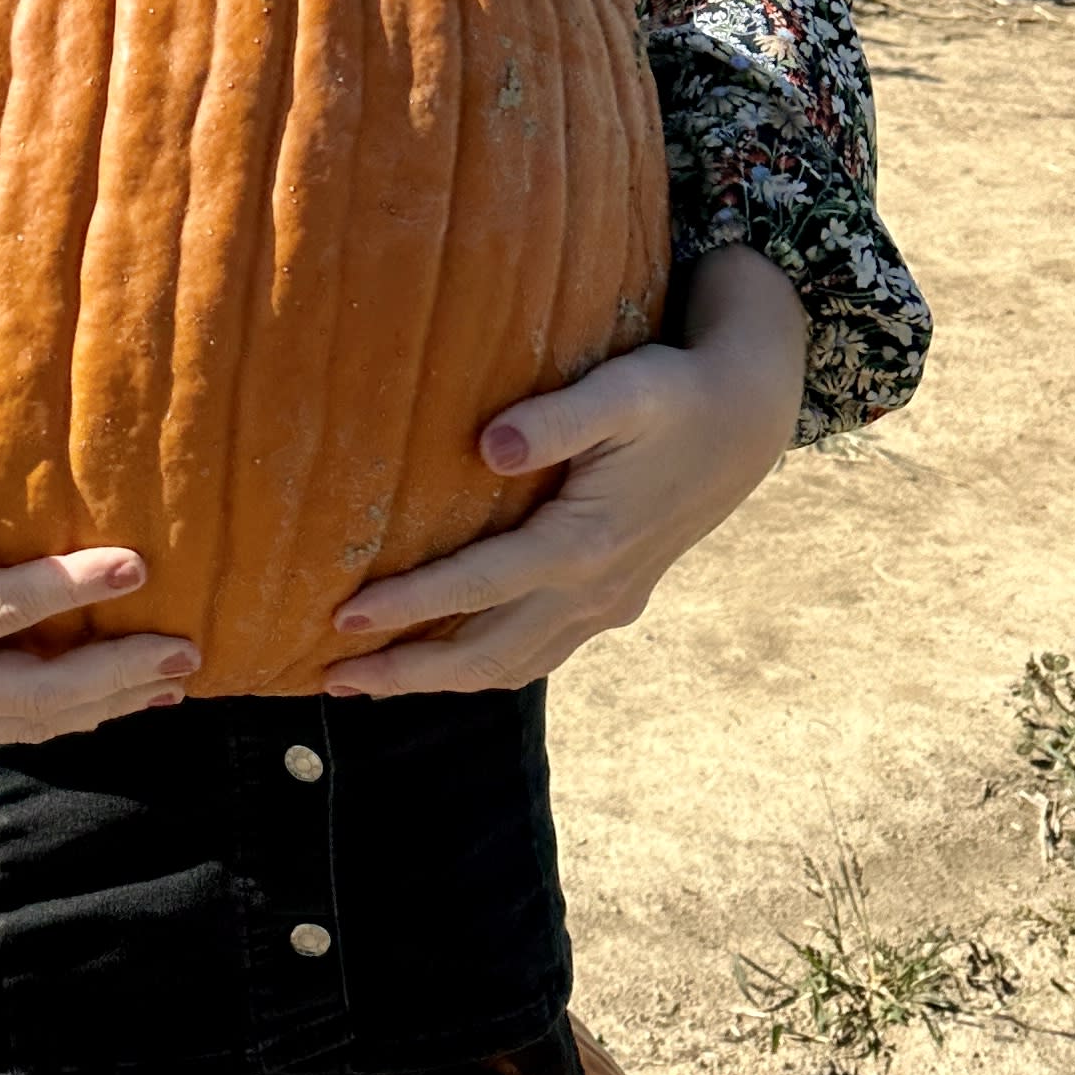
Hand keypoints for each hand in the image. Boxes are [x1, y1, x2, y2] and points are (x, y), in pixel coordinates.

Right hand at [0, 445, 199, 742]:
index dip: (66, 588)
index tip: (136, 563)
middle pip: (30, 694)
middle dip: (113, 674)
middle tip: (187, 649)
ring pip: (25, 720)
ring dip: (103, 704)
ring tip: (175, 679)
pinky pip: (5, 720)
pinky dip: (66, 715)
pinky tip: (118, 699)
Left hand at [321, 245, 809, 698]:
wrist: (745, 420)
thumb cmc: (673, 394)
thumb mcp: (623, 390)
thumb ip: (558, 419)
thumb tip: (491, 444)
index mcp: (584, 543)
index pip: (477, 587)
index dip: (407, 606)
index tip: (341, 619)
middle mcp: (592, 590)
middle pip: (484, 653)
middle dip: (405, 672)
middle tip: (329, 677)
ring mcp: (605, 604)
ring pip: (511, 665)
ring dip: (438, 682)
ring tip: (367, 684)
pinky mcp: (612, 602)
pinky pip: (536, 654)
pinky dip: (483, 668)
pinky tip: (444, 663)